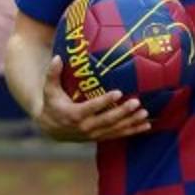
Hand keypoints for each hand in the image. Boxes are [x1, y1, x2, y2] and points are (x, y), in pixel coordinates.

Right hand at [34, 56, 151, 141]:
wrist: (51, 129)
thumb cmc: (52, 104)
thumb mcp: (49, 89)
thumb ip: (52, 74)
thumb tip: (57, 57)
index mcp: (74, 114)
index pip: (91, 107)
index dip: (105, 101)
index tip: (118, 92)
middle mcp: (85, 127)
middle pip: (107, 120)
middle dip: (123, 112)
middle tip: (136, 102)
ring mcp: (94, 134)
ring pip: (115, 129)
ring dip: (131, 122)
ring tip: (145, 113)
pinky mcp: (100, 137)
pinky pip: (118, 135)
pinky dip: (132, 131)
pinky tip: (146, 126)